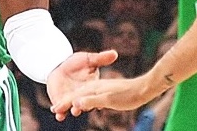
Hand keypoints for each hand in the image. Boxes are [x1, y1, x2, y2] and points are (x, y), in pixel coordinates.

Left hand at [45, 50, 117, 119]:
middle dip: (86, 106)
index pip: (97, 95)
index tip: (101, 103)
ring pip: (74, 108)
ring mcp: (72, 100)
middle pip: (86, 103)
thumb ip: (100, 58)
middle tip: (86, 107)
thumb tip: (114, 53)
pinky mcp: (60, 102)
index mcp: (92, 88)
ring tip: (74, 111)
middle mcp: (83, 96)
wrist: (59, 66)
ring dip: (74, 110)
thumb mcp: (88, 59)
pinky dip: (60, 114)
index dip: (99, 99)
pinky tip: (58, 114)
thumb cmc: (76, 63)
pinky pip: (61, 111)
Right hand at [50, 73, 164, 121]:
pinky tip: (86, 105)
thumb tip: (75, 103)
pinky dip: (84, 102)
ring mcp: (100, 89)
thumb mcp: (109, 100)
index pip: (74, 97)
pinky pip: (90, 98)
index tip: (54, 109)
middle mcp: (94, 87)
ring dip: (73, 102)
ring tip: (66, 108)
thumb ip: (91, 101)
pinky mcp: (106, 93)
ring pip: (82, 96)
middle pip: (76, 95)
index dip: (64, 103)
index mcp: (92, 88)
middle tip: (54, 109)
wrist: (143, 88)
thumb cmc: (127, 95)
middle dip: (65, 101)